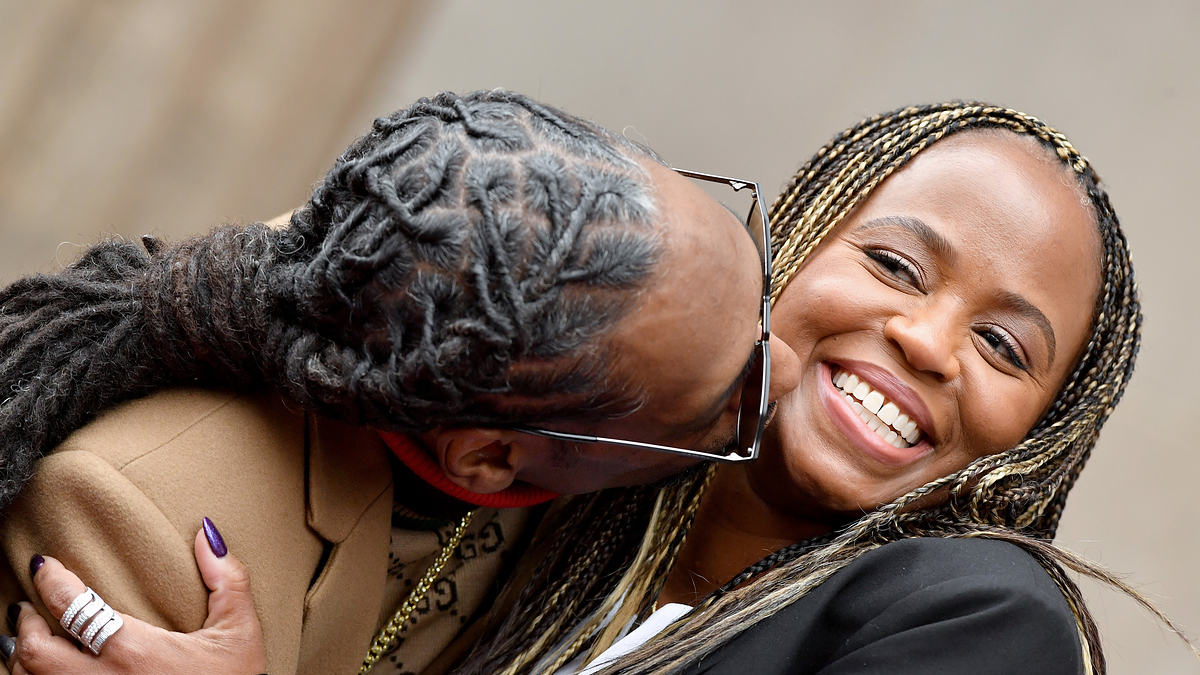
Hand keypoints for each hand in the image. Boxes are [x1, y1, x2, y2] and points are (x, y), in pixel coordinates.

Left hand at [4, 520, 266, 674]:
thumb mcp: (238, 630)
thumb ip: (227, 579)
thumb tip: (208, 532)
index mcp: (135, 651)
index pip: (73, 607)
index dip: (52, 580)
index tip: (47, 564)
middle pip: (36, 653)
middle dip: (26, 623)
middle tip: (30, 605)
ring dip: (24, 656)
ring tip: (29, 636)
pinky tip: (42, 669)